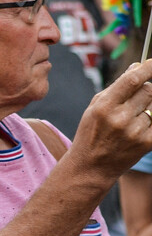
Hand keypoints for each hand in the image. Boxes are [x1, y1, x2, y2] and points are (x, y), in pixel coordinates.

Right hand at [71, 59, 151, 181]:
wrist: (90, 168)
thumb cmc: (90, 135)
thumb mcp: (94, 109)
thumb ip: (115, 87)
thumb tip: (137, 67)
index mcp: (104, 107)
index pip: (133, 80)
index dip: (148, 67)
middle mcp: (120, 118)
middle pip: (148, 90)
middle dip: (145, 90)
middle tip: (135, 100)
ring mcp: (135, 132)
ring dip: (148, 107)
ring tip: (132, 118)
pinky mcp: (147, 143)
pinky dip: (151, 120)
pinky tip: (140, 126)